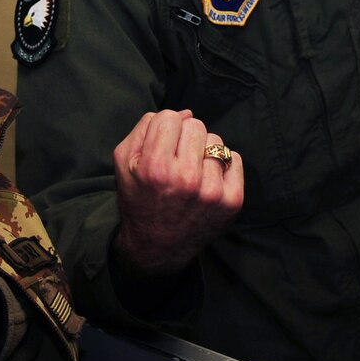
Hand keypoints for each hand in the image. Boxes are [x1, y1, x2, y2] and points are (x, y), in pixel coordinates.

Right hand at [110, 109, 243, 277]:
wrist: (156, 247)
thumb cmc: (139, 199)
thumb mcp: (124, 162)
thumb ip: (146, 127)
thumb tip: (186, 112)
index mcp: (155, 167)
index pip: (170, 118)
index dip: (163, 130)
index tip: (160, 147)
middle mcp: (186, 178)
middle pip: (196, 125)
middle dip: (185, 138)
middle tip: (177, 160)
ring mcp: (212, 191)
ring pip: (216, 141)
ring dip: (204, 152)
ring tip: (192, 174)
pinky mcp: (232, 201)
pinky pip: (235, 159)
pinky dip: (223, 166)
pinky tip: (208, 182)